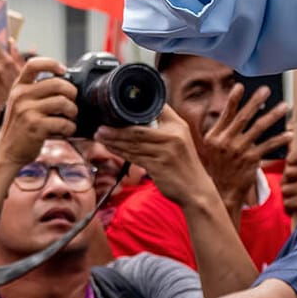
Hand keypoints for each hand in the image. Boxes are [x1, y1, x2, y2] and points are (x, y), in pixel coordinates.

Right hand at [0, 59, 78, 166]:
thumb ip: (35, 91)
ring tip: (69, 118)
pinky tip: (65, 131)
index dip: (51, 63)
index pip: (33, 64)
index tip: (63, 70)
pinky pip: (63, 122)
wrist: (6, 152)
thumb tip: (64, 82)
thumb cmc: (19, 128)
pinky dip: (70, 128)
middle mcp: (21, 96)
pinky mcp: (35, 127)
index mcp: (19, 87)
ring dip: (72, 112)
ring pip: (63, 102)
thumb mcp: (20, 104)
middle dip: (72, 93)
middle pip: (57, 83)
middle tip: (71, 103)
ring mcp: (27, 111)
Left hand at [95, 107, 214, 208]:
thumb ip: (164, 128)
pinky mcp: (158, 166)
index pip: (155, 109)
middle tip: (101, 127)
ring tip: (101, 136)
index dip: (134, 108)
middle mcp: (173, 136)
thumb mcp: (180, 140)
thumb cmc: (184, 165)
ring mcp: (166, 152)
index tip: (117, 109)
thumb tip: (140, 118)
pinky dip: (120, 152)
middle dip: (116, 128)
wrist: (196, 189)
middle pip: (138, 129)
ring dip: (114, 140)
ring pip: (133, 143)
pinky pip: (134, 157)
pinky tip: (112, 148)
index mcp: (178, 125)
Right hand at [199, 85, 289, 210]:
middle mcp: (225, 141)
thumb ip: (223, 130)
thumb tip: (238, 110)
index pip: (226, 114)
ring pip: (259, 127)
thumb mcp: (213, 148)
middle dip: (255, 101)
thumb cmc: (220, 167)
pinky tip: (289, 134)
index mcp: (214, 136)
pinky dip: (280, 139)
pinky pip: (269, 145)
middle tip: (266, 89)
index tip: (240, 86)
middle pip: (244, 117)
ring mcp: (239, 150)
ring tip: (284, 106)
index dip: (233, 99)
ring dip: (273, 115)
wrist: (223, 192)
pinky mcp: (251, 160)